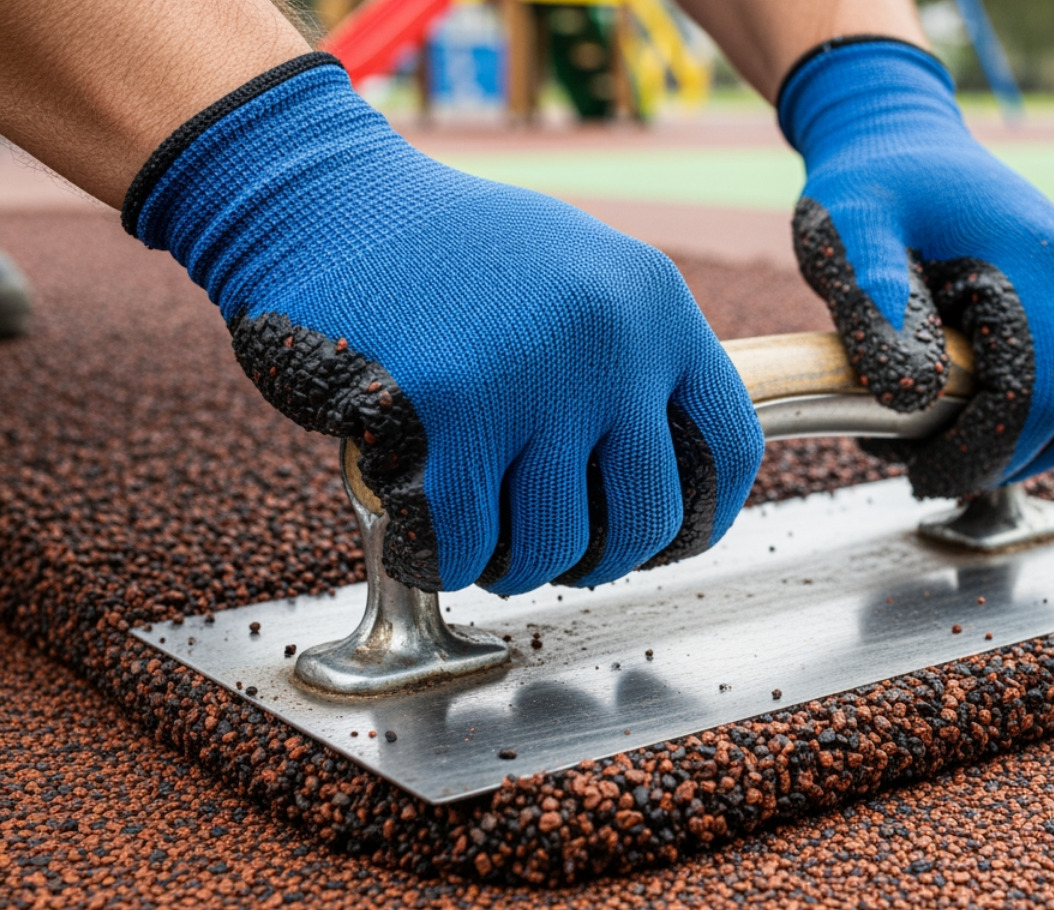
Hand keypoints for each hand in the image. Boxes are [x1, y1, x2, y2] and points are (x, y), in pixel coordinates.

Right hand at [126, 55, 762, 592]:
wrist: (323, 198)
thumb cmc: (444, 249)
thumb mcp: (576, 271)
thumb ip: (628, 356)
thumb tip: (665, 462)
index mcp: (655, 303)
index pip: (730, 447)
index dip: (702, 519)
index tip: (662, 543)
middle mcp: (613, 337)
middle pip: (647, 515)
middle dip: (599, 560)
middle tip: (554, 556)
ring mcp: (537, 372)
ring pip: (556, 542)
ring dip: (517, 567)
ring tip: (485, 548)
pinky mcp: (453, 404)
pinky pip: (468, 539)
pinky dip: (444, 561)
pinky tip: (425, 544)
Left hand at [779, 39, 1053, 496]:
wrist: (899, 133)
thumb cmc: (868, 182)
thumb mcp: (847, 232)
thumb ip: (871, 303)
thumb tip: (908, 394)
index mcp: (1039, 267)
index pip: (1036, 402)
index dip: (980, 457)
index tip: (915, 475)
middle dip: (994, 463)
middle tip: (915, 467)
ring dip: (1006, 447)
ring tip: (922, 436)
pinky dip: (1016, 420)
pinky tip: (947, 409)